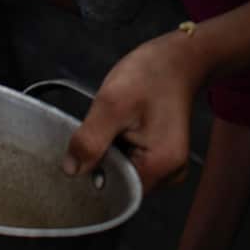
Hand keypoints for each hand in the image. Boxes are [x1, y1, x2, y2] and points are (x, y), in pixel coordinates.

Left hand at [65, 32, 206, 191]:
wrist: (177, 58)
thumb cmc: (150, 75)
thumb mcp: (112, 102)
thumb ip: (91, 139)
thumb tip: (71, 171)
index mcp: (161, 165)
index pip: (117, 191)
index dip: (94, 175)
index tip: (83, 151)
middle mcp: (169, 174)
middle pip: (121, 184)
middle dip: (103, 162)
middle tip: (101, 129)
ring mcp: (168, 167)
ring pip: (125, 173)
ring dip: (111, 154)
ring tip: (113, 125)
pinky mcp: (163, 156)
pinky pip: (133, 163)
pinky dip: (120, 149)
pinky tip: (122, 128)